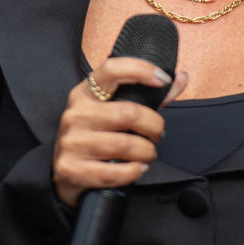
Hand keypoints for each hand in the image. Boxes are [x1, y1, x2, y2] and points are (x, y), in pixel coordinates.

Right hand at [52, 58, 187, 206]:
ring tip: (147, 154)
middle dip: (154, 126)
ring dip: (146, 152)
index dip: (141, 70)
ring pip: (124, 145)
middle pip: (128, 113)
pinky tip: (136, 169)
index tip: (163, 79)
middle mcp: (75, 114)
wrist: (64, 175)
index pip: (112, 69)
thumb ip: (149, 96)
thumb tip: (179, 78)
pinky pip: (113, 172)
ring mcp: (71, 142)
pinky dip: (133, 172)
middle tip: (157, 134)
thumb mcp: (115, 112)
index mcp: (85, 94)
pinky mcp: (71, 169)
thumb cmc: (96, 138)